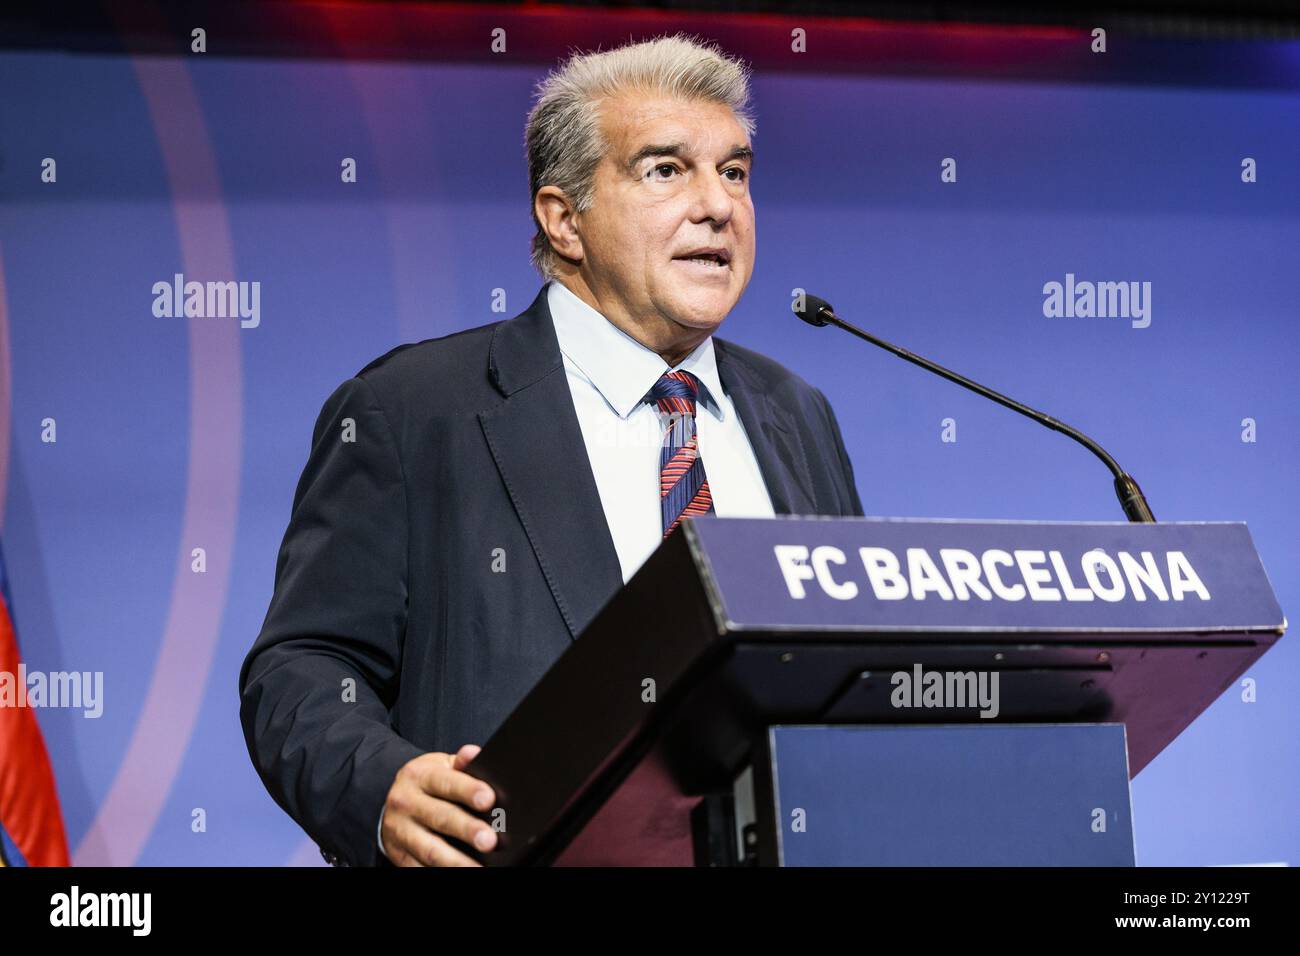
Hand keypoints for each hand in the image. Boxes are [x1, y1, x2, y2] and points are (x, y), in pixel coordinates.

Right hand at [380, 744, 497, 866]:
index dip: (468, 790)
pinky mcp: (399, 855)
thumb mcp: (440, 766)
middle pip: (440, 818)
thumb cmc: (428, 784)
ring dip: (456, 861)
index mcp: (419, 776)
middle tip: (490, 840)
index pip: (446, 782)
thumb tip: (475, 753)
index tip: (489, 799)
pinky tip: (459, 874)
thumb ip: (461, 763)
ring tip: (478, 868)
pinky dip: (439, 873)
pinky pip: (419, 867)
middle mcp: (406, 802)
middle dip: (466, 829)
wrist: (393, 802)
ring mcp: (400, 831)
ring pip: (430, 849)